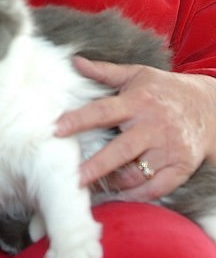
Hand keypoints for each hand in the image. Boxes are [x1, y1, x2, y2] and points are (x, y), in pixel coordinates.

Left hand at [55, 56, 215, 200]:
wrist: (208, 106)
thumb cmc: (164, 90)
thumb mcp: (136, 75)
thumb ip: (105, 72)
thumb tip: (75, 61)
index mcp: (138, 101)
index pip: (104, 111)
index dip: (80, 120)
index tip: (57, 129)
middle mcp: (153, 126)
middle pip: (121, 149)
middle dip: (97, 166)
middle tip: (74, 178)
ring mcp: (169, 149)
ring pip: (138, 173)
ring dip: (113, 184)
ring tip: (91, 189)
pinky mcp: (181, 167)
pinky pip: (157, 188)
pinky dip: (137, 195)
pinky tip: (119, 196)